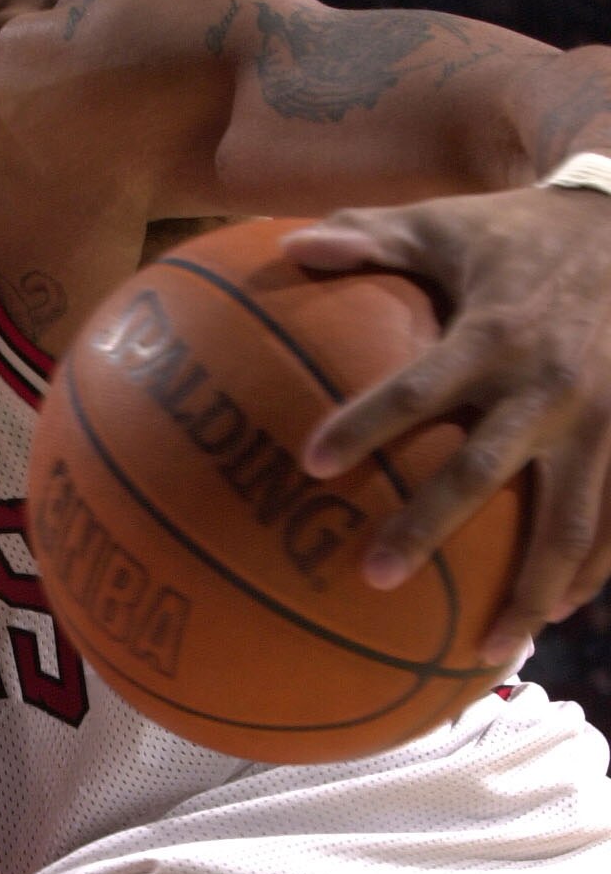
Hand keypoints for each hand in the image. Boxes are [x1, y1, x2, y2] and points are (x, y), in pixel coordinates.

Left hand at [285, 184, 610, 662]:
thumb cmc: (520, 232)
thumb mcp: (447, 224)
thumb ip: (372, 239)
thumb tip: (293, 245)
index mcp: (494, 334)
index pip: (420, 386)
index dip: (368, 421)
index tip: (312, 461)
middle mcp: (547, 387)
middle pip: (483, 471)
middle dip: (428, 526)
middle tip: (374, 575)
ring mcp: (601, 421)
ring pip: (569, 523)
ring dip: (528, 589)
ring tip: (485, 649)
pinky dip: (589, 573)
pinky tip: (552, 618)